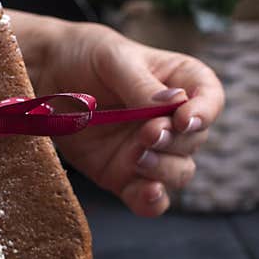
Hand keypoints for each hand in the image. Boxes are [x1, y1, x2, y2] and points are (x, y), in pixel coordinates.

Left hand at [13, 14, 223, 215]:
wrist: (47, 78)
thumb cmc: (86, 57)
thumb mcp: (113, 59)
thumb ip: (141, 84)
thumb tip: (174, 105)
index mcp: (181, 83)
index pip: (211, 99)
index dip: (205, 112)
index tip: (185, 119)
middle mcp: (172, 121)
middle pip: (194, 141)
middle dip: (174, 141)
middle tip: (149, 134)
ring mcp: (150, 151)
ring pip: (178, 172)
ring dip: (164, 170)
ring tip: (138, 157)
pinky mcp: (125, 176)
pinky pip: (150, 199)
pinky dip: (152, 202)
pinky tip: (147, 194)